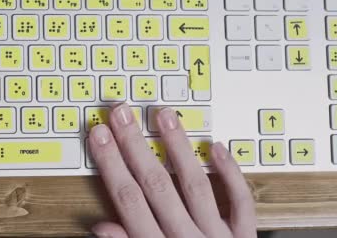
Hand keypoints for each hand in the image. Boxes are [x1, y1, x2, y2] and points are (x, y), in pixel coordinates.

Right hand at [89, 105, 255, 237]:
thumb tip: (100, 228)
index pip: (127, 199)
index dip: (110, 163)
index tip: (98, 135)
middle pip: (155, 184)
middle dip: (134, 145)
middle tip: (121, 113)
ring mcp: (216, 237)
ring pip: (194, 185)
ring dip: (177, 148)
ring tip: (164, 116)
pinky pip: (240, 203)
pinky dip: (231, 175)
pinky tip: (218, 147)